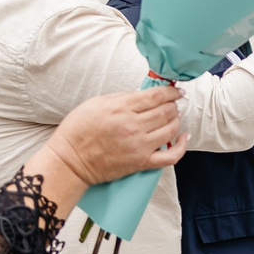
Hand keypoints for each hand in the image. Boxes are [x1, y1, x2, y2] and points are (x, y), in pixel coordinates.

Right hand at [46, 86, 186, 184]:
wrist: (70, 161)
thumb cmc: (78, 131)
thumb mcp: (96, 103)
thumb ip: (122, 97)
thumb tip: (143, 95)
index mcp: (121, 108)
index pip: (156, 96)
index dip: (171, 91)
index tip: (176, 91)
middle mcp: (133, 125)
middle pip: (167, 111)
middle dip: (173, 105)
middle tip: (172, 104)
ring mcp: (140, 145)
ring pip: (171, 129)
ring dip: (176, 120)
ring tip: (173, 117)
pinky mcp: (142, 162)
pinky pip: (171, 156)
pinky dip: (181, 146)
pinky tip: (183, 138)